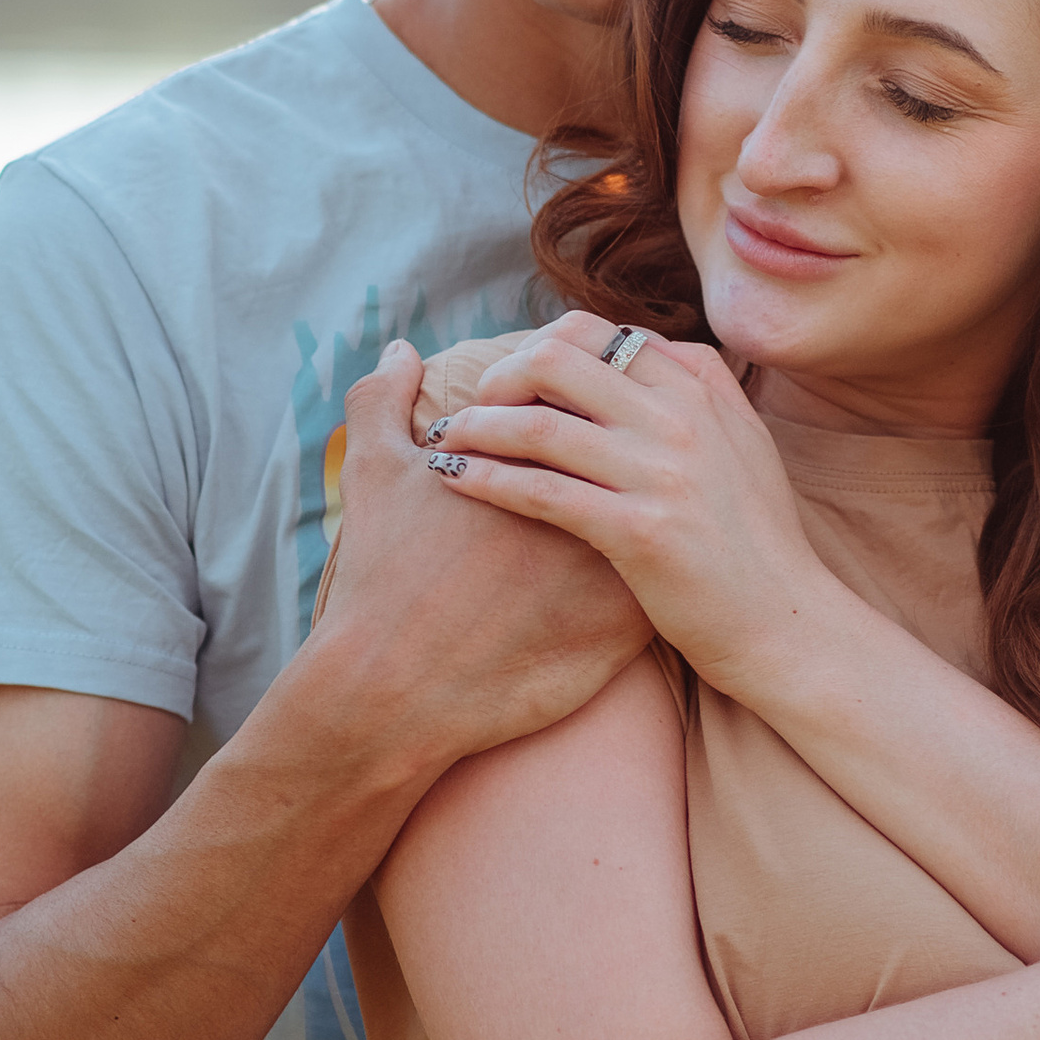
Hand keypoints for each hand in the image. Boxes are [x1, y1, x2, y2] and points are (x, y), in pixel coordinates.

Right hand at [317, 338, 650, 765]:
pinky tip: (628, 579)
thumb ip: (381, 400)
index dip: (580, 406)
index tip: (558, 426)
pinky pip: (666, 583)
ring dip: (653, 505)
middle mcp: (594, 496)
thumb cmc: (381, 579)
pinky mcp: (631, 626)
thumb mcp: (373, 475)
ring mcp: (621, 561)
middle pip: (643, 448)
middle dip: (633, 447)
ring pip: (666, 512)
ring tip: (624, 516)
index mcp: (543, 450)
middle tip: (601, 470)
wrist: (398, 689)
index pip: (593, 399)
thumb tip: (398, 350)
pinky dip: (655, 574)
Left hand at [415, 312, 833, 693]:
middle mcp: (680, 419)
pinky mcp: (640, 531)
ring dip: (476, 428)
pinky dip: (486, 479)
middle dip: (497, 379)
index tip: (510, 381)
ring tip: (446, 443)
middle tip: (472, 410)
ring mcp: (661, 473)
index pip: (596, 332)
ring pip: (538, 424)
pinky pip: (542, 491)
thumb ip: (703, 387)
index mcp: (700, 390)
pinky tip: (455, 481)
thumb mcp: (745, 441)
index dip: (536, 346)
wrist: (785, 621)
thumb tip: (653, 347)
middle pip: (556, 359)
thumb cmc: (758, 541)